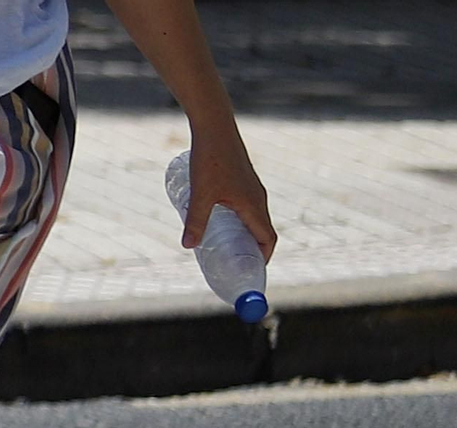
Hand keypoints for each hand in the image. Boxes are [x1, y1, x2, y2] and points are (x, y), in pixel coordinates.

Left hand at [183, 125, 276, 261]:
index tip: (250, 272)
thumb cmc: (210, 159)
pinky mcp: (243, 181)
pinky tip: (219, 224)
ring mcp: (252, 189)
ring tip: (225, 250)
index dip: (262, 259)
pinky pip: (247, 208)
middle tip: (233, 266)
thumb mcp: (200, 195)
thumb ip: (195, 222)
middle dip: (251, 251)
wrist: (215, 127)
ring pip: (254, 219)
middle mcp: (258, 198)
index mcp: (254, 205)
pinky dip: (240, 222)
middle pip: (262, 232)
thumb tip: (188, 247)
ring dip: (244, 236)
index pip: (268, 239)